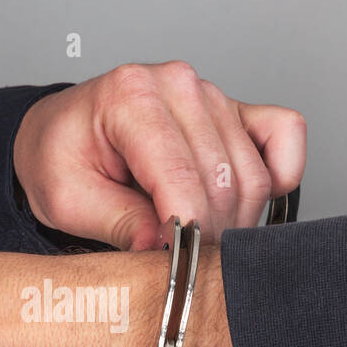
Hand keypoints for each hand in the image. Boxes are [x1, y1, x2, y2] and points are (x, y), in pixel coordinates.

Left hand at [14, 61, 305, 248]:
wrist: (61, 132)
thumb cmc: (61, 158)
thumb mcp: (65, 199)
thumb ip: (115, 222)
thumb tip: (163, 250)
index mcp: (129, 96)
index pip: (181, 177)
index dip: (185, 231)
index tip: (175, 262)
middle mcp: (178, 84)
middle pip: (224, 182)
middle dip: (208, 233)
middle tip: (182, 258)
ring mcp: (212, 93)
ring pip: (254, 176)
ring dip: (235, 218)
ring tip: (196, 232)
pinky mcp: (237, 108)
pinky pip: (285, 135)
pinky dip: (279, 175)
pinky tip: (242, 200)